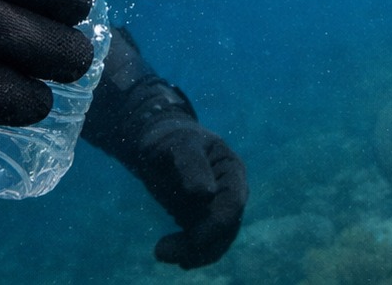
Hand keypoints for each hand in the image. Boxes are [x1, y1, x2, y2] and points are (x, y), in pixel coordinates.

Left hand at [136, 122, 248, 268]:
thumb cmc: (171, 138)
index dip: (217, 223)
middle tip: (162, 250)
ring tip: (161, 251)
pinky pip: (202, 242)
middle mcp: (231, 191)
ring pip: (216, 239)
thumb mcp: (178, 143)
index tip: (195, 239)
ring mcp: (218, 207)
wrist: (158, 146)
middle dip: (200, 243)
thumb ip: (191, 163)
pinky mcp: (203, 220)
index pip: (233, 200)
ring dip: (192, 252)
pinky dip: (189, 251)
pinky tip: (170, 253)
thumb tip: (206, 193)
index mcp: (231, 168)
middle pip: (226, 226)